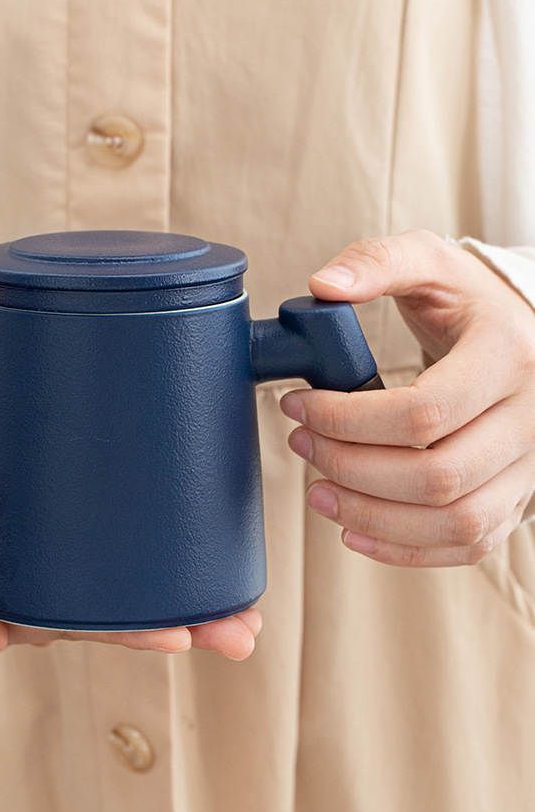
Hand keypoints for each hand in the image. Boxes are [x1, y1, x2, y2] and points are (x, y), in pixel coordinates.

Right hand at [0, 422, 260, 657]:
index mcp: (7, 603)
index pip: (80, 627)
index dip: (132, 634)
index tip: (182, 635)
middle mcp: (41, 581)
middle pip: (118, 609)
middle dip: (182, 620)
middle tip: (240, 628)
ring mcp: (56, 545)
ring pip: (127, 575)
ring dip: (186, 589)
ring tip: (244, 603)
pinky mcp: (65, 500)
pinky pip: (115, 526)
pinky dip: (160, 533)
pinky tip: (203, 530)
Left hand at [280, 229, 534, 566]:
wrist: (523, 332)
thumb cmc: (470, 300)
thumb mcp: (430, 262)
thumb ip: (376, 262)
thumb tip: (324, 287)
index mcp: (508, 354)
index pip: (424, 412)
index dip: (348, 419)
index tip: (300, 406)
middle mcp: (531, 417)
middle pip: (437, 476)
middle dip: (352, 468)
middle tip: (301, 444)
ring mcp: (530, 464)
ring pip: (456, 521)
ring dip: (374, 518)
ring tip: (319, 492)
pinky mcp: (518, 496)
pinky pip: (470, 543)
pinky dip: (408, 550)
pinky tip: (356, 531)